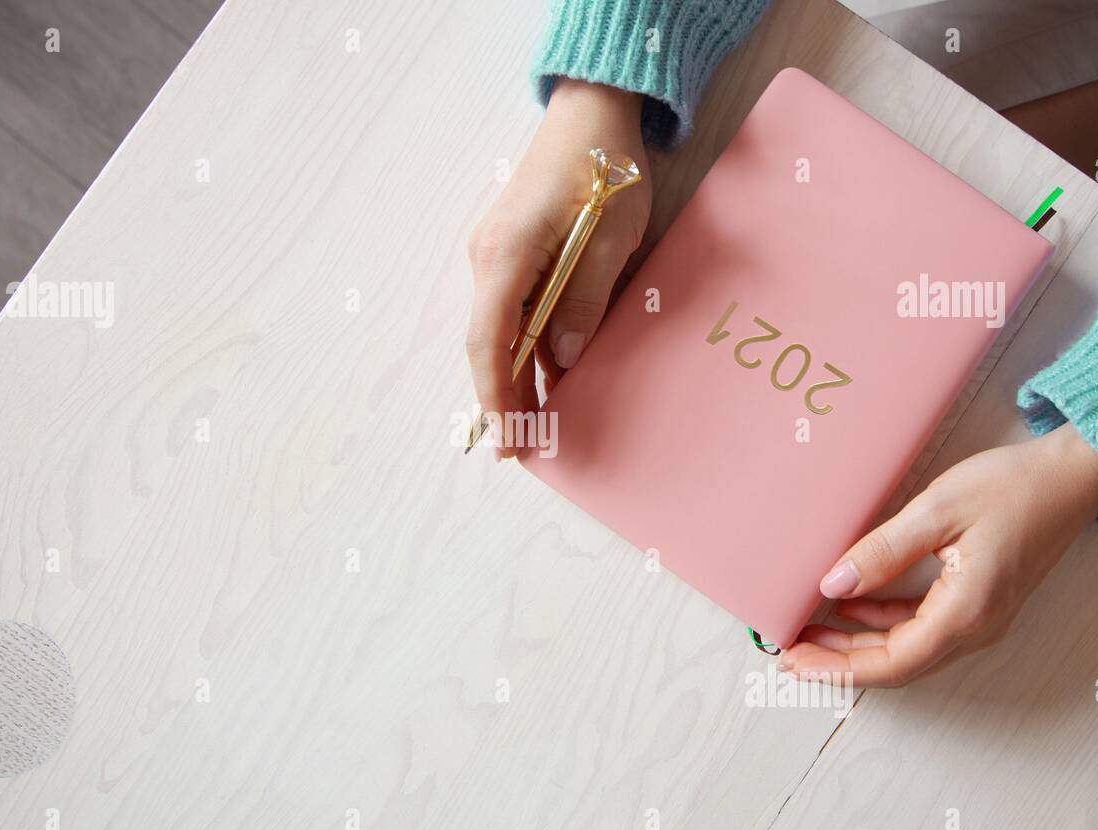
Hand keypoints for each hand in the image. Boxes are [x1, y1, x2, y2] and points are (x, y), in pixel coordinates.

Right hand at [465, 79, 650, 458]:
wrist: (591, 113)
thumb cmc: (605, 167)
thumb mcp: (609, 236)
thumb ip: (584, 297)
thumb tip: (563, 355)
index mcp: (507, 254)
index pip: (488, 340)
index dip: (495, 394)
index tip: (505, 436)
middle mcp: (489, 259)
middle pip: (488, 344)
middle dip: (502, 398)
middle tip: (521, 449)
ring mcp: (497, 257)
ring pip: (500, 331)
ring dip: (516, 376)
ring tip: (538, 424)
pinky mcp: (513, 255)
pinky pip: (514, 312)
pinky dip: (527, 347)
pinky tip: (549, 377)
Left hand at [781, 423, 1097, 686]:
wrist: (1070, 478)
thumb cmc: (1011, 488)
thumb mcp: (936, 512)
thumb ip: (882, 551)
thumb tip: (833, 586)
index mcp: (965, 612)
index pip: (893, 661)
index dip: (839, 668)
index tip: (796, 662)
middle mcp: (974, 627)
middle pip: (897, 663)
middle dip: (840, 663)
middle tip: (789, 655)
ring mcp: (978, 618)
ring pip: (907, 647)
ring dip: (858, 645)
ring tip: (809, 634)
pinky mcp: (975, 602)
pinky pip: (921, 627)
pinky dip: (882, 623)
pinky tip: (851, 607)